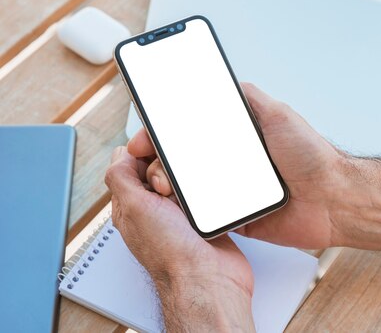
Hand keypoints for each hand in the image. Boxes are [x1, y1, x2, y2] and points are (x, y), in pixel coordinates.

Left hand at [105, 147, 254, 331]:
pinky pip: (206, 190)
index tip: (154, 169)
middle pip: (161, 167)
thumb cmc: (171, 254)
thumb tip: (122, 153)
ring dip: (191, 182)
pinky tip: (207, 203)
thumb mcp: (134, 208)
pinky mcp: (204, 216)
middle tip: (171, 192)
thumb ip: (121, 177)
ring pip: (185, 177)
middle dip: (169, 172)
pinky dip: (209, 192)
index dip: (144, 158)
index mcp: (131, 205)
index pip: (132, 163)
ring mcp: (180, 212)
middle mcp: (154, 208)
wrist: (209, 279)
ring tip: (190, 201)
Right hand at [128, 82, 346, 249]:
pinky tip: (177, 206)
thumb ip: (250, 97)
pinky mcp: (235, 217)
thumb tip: (222, 79)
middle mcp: (229, 164)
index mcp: (236, 140)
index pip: (190, 134)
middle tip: (147, 160)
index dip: (163, 134)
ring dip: (169, 185)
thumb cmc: (311, 156)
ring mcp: (230, 192)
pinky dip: (188, 212)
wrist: (333, 199)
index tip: (144, 136)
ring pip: (187, 189)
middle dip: (158, 160)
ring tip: (161, 184)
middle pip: (182, 162)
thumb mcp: (279, 114)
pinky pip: (204, 217)